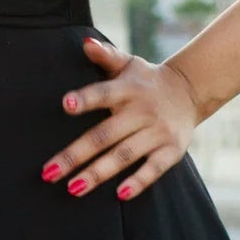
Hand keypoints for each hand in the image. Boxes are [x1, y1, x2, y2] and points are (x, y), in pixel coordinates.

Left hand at [40, 32, 204, 202]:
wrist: (190, 91)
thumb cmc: (145, 80)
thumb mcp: (127, 64)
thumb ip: (105, 55)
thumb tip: (85, 43)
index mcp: (126, 89)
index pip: (103, 92)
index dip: (85, 99)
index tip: (65, 104)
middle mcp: (141, 111)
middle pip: (104, 135)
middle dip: (75, 155)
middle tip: (49, 173)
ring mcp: (157, 132)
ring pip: (124, 155)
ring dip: (98, 173)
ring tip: (73, 188)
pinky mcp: (172, 149)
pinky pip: (154, 168)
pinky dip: (139, 181)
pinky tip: (120, 195)